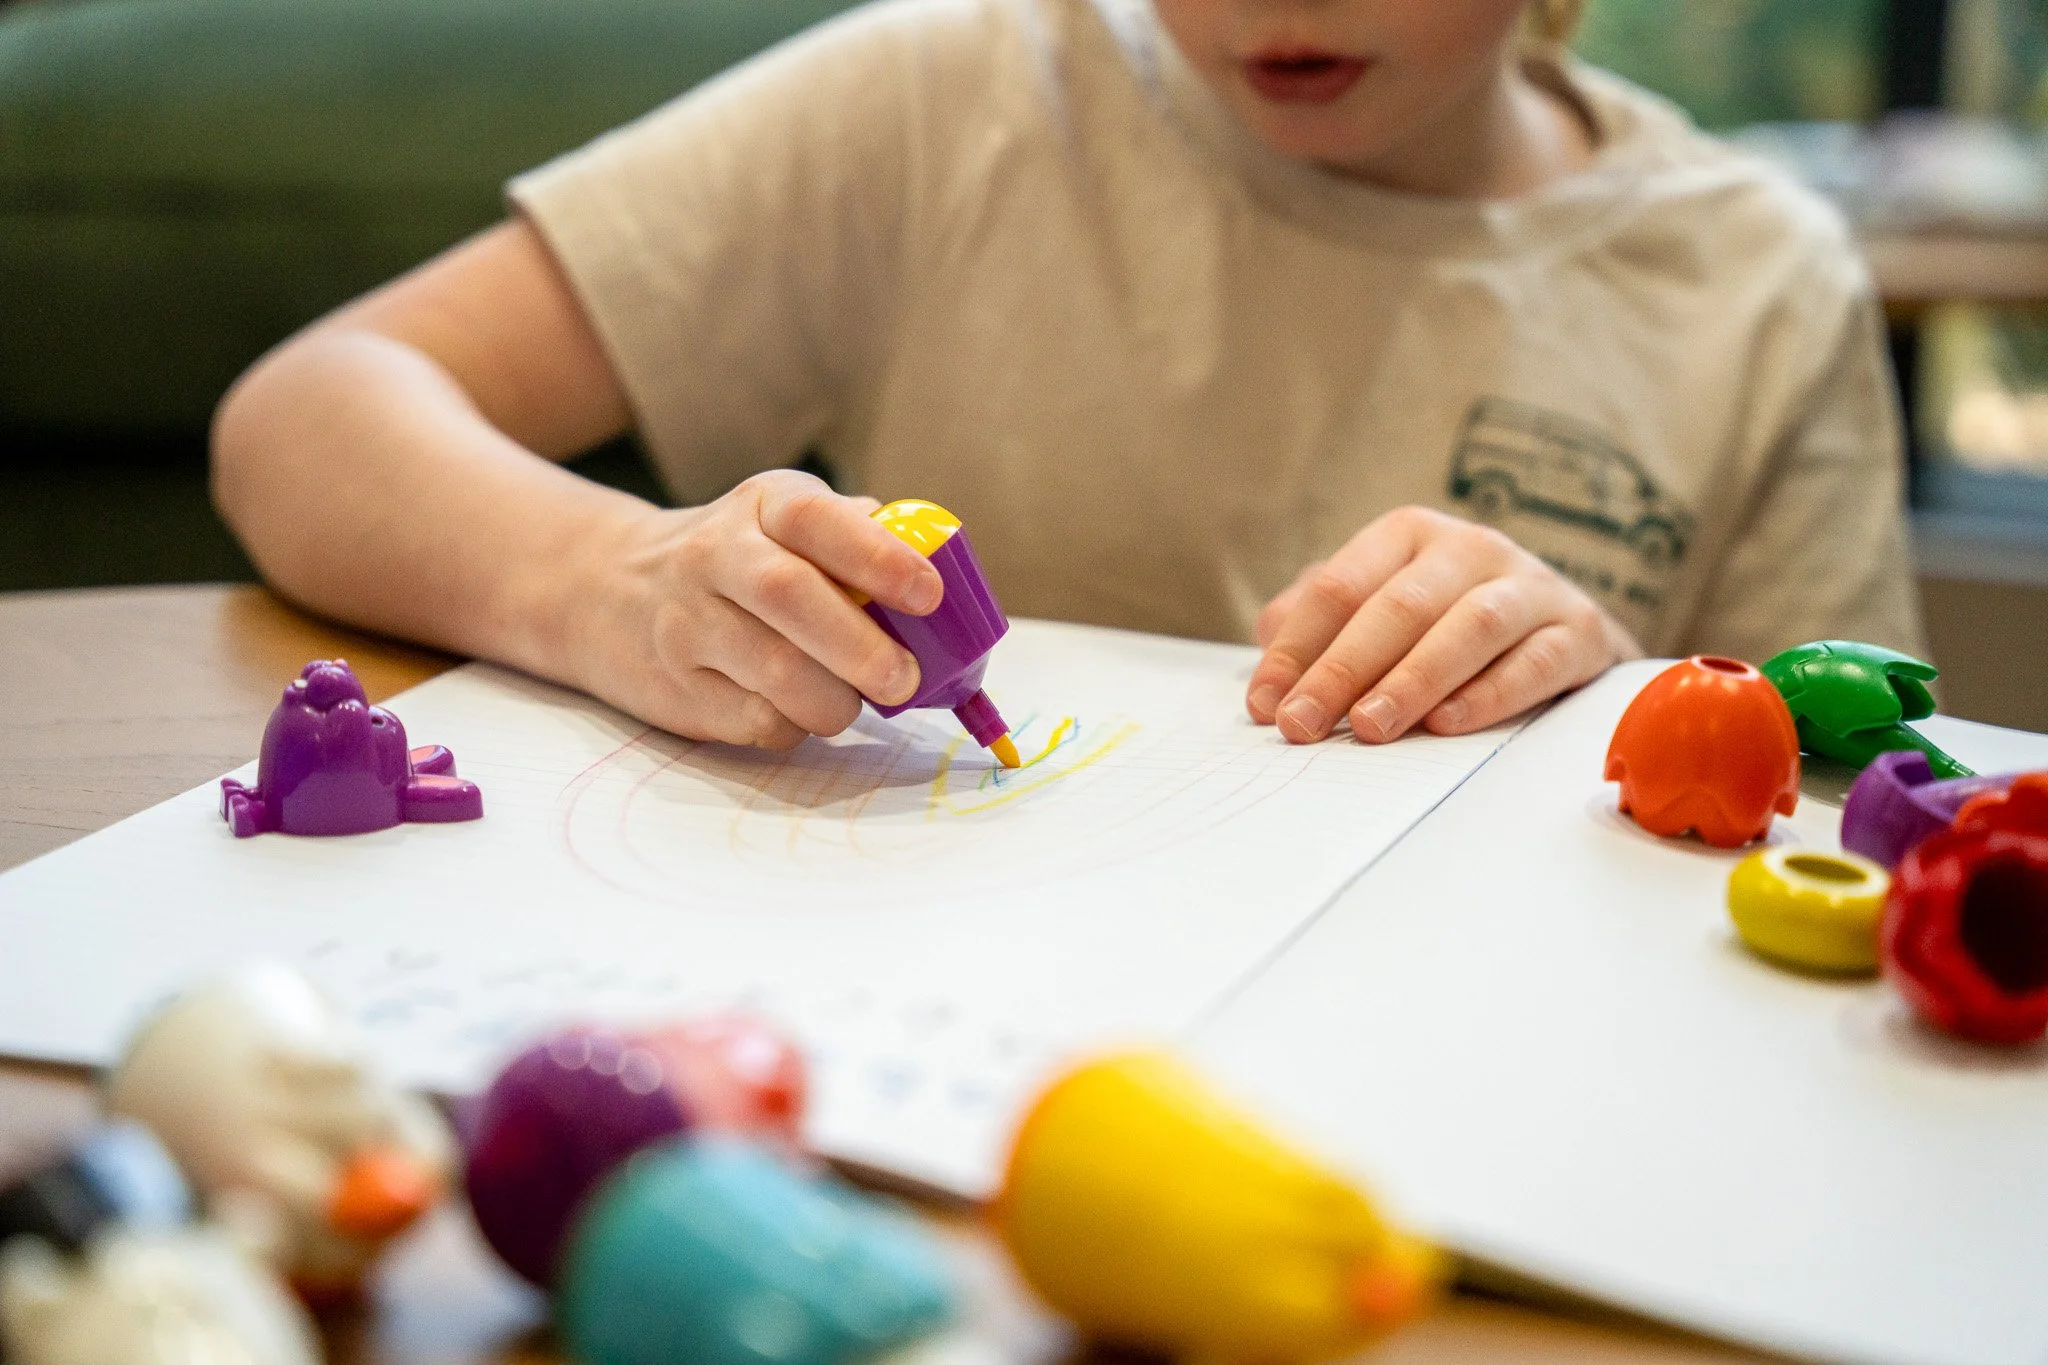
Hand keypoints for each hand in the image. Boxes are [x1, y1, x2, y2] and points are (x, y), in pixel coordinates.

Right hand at [574, 471, 940, 748]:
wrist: (605, 587)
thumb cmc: (738, 559)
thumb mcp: (786, 522)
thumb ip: (859, 537)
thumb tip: (944, 571)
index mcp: (763, 507)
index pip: (817, 521)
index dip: (878, 557)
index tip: (928, 595)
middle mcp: (716, 555)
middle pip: (789, 597)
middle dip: (861, 647)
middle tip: (906, 680)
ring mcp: (688, 624)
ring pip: (774, 672)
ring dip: (834, 701)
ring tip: (853, 702)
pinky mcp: (676, 687)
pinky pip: (752, 721)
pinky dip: (794, 727)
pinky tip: (798, 712)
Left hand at [1246, 507, 1640, 743]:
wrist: (1555, 628)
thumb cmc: (1440, 621)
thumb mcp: (1374, 608)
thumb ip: (1314, 624)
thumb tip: (1269, 661)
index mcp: (1408, 534)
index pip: (1339, 588)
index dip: (1296, 649)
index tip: (1264, 705)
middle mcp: (1469, 548)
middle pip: (1398, 607)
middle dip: (1342, 670)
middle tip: (1303, 725)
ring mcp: (1529, 585)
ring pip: (1469, 627)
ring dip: (1413, 679)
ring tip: (1369, 726)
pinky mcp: (1577, 631)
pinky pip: (1535, 661)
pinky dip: (1490, 693)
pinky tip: (1447, 724)